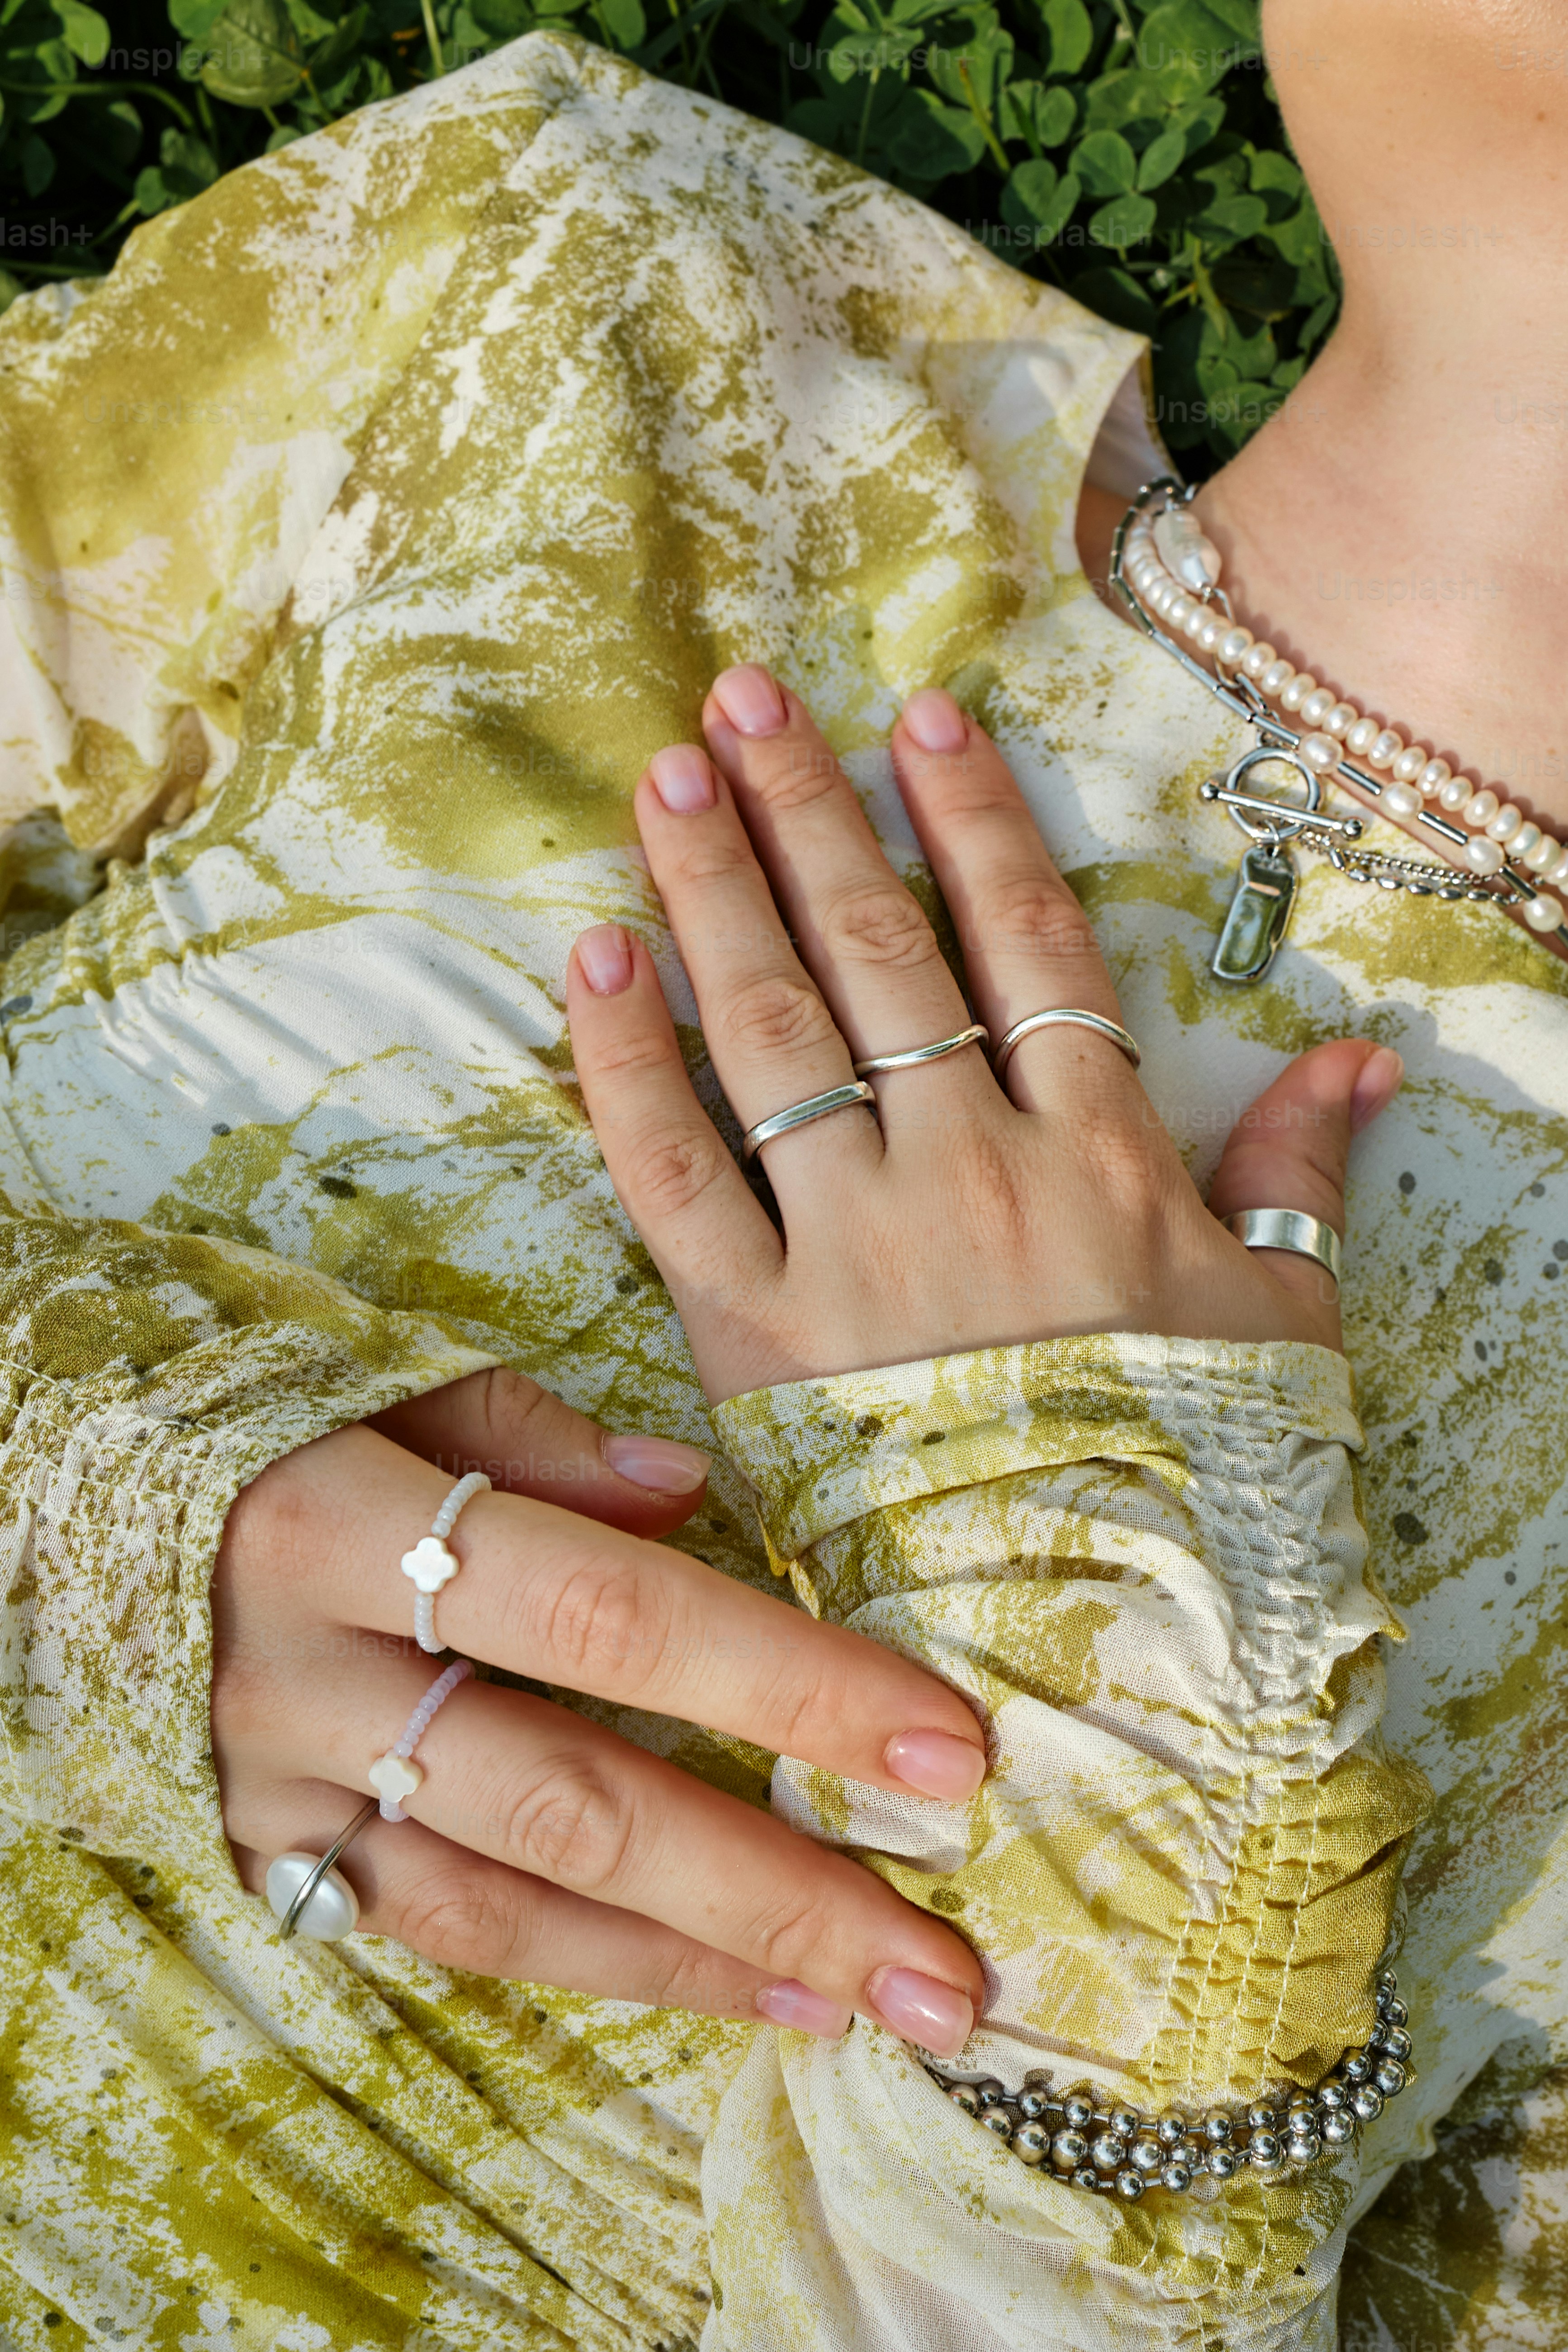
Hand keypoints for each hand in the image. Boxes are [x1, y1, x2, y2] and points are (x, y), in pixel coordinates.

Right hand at [214, 1366, 986, 2052]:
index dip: (780, 1681)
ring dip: (706, 1959)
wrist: (67, 1503)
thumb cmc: (271, 1420)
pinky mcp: (273, 1855)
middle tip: (939, 1959)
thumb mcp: (388, 1381)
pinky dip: (602, 1965)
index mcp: (352, 1523)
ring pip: (518, 1899)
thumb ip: (538, 1438)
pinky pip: (450, 1934)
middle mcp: (313, 1677)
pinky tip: (734, 1991)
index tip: (939, 1743)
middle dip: (774, 1883)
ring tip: (865, 2000)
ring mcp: (287, 1787)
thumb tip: (691, 1493)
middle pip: (578, 1793)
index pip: (609, 1613)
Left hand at [567, 667, 1403, 1399]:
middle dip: (809, 814)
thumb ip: (1298, 1175)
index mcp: (1099, 1158)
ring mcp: (854, 1250)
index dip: (973, 820)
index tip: (919, 718)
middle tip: (742, 702)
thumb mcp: (1280, 1323)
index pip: (1028, 944)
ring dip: (717, 892)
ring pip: (774, 1034)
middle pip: (880, 956)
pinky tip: (595, 956)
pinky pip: (672, 1176)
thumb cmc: (1197, 1479)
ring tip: (668, 779)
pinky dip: (625, 1066)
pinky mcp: (754, 1335)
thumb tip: (1359, 1055)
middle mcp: (970, 1175)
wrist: (1097, 1647)